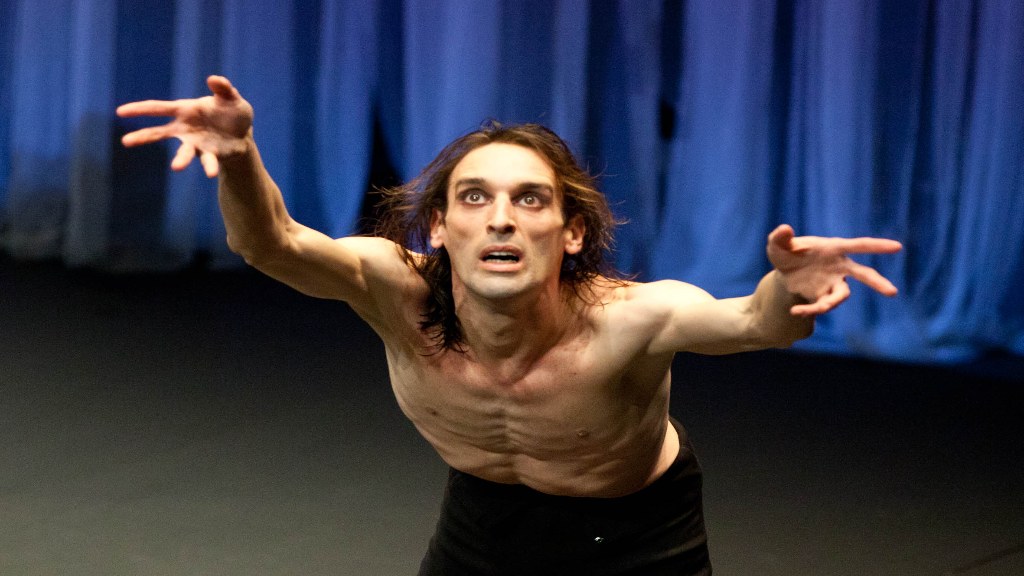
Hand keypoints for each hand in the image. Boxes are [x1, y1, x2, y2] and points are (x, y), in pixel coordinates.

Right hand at [116, 75, 253, 177]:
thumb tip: (213, 79)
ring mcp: (195, 144)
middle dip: (142, 136)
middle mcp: (185, 128)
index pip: (158, 108)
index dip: (139, 109)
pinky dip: (209, 167)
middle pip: (159, 133)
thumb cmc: (232, 112)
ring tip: (176, 168)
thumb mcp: (230, 97)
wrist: (243, 134)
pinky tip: (210, 173)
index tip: (120, 112)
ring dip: (180, 159)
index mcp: (185, 110)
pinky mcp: (209, 156)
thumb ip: (223, 88)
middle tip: (126, 141)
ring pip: (183, 152)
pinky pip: (208, 162)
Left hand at [767, 224, 901, 316]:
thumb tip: (785, 229)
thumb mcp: (777, 243)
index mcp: (834, 248)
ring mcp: (834, 282)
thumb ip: (780, 236)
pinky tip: (795, 311)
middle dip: (877, 282)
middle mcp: (840, 266)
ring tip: (814, 310)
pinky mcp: (825, 296)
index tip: (897, 247)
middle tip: (892, 292)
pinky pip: (822, 305)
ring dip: (830, 304)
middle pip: (864, 274)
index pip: (859, 245)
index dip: (877, 246)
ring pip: (842, 296)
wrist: (783, 272)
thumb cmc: (786, 251)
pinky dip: (809, 309)